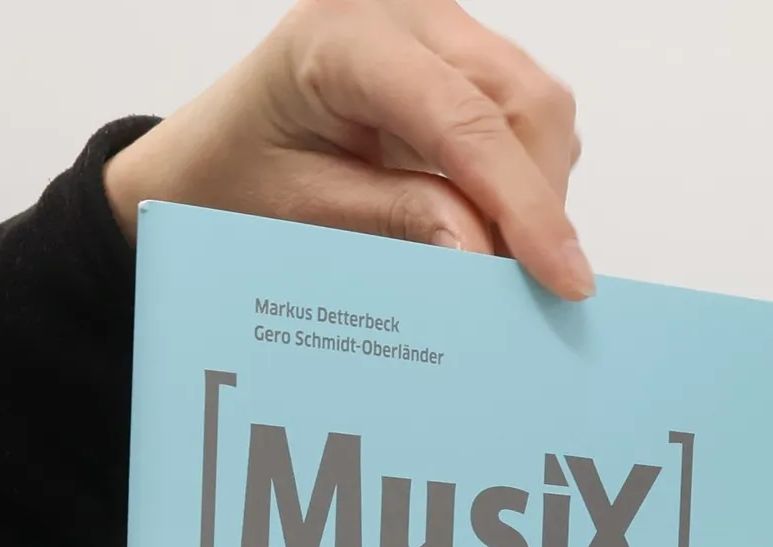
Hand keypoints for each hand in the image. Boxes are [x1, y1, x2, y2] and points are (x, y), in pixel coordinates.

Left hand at [104, 0, 590, 299]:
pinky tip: (496, 228)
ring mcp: (436, 29)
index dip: (525, 204)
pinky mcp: (457, 58)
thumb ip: (396, 221)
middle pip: (522, 100)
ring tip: (505, 266)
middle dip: (541, 202)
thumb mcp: (300, 212)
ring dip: (538, 193)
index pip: (464, 120)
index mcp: (343, 38)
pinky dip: (526, 179)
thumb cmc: (233, 179)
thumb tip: (485, 253)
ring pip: (536, 105)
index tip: (563, 280)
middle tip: (531, 293)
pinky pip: (522, 114)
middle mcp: (401, 14)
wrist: (209, 157)